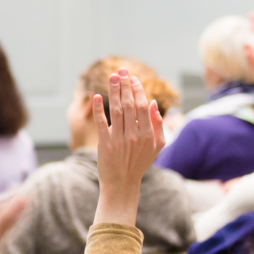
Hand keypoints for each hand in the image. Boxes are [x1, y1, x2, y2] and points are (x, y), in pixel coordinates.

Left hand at [93, 68, 165, 225]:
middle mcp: (134, 135)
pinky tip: (96, 97)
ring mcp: (119, 139)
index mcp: (148, 134)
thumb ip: (158, 125)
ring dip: (114, 92)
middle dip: (125, 85)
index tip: (132, 78)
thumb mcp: (156, 146)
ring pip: (117, 110)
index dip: (137, 90)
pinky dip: (98, 110)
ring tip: (112, 77)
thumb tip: (153, 103)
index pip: (143, 106)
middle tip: (120, 70)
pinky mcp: (105, 144)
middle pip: (130, 105)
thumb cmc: (139, 163)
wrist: (122, 183)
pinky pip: (101, 123)